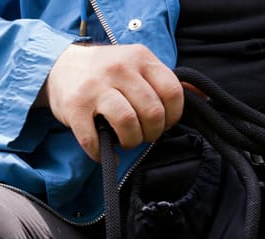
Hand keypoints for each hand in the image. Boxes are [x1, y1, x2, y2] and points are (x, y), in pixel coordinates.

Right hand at [41, 43, 184, 159]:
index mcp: (140, 58)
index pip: (173, 92)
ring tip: (126, 140)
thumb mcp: (139, 67)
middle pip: (153, 112)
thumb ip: (167, 82)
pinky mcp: (75, 106)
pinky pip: (95, 140)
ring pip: (128, 124)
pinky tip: (105, 152)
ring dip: (131, 142)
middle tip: (144, 133)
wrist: (60, 66)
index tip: (163, 122)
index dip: (173, 116)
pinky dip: (102, 154)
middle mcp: (119, 68)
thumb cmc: (108, 73)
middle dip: (153, 133)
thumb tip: (204, 97)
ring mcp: (95, 87)